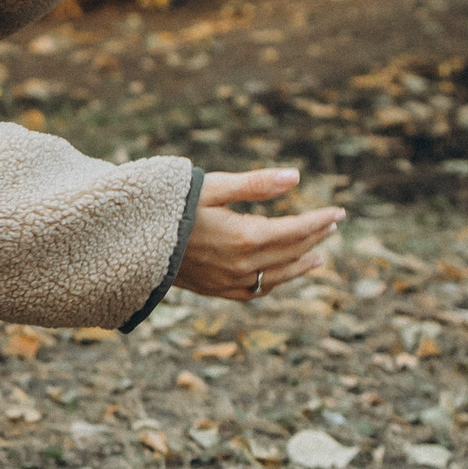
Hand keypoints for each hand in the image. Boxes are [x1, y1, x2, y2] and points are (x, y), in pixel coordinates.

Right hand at [172, 169, 343, 302]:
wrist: (128, 238)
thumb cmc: (170, 205)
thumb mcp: (213, 186)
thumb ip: (256, 184)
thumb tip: (296, 176)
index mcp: (244, 237)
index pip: (295, 231)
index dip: (319, 221)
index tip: (339, 211)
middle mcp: (240, 265)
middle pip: (290, 252)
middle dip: (315, 237)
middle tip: (332, 224)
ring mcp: (227, 282)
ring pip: (276, 277)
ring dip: (300, 264)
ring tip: (319, 256)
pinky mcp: (213, 290)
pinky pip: (253, 292)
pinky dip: (273, 283)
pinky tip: (280, 276)